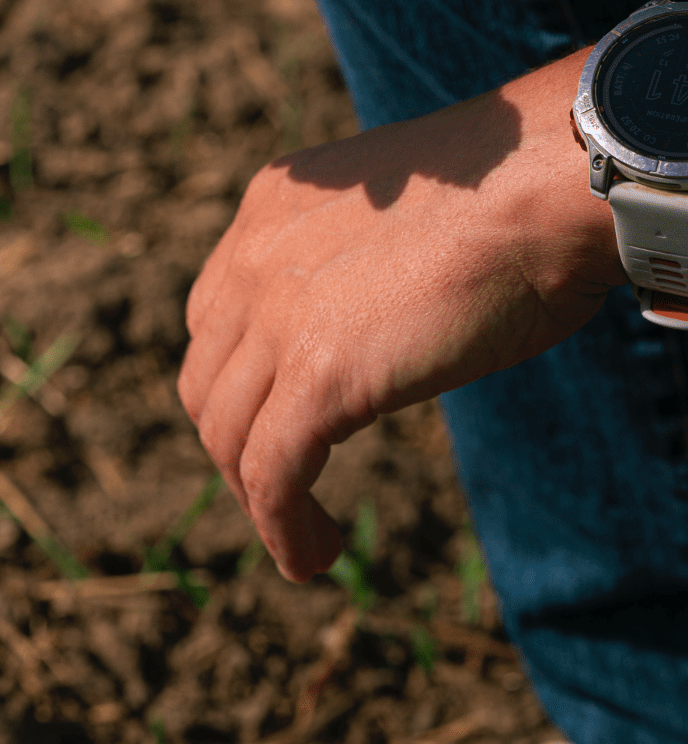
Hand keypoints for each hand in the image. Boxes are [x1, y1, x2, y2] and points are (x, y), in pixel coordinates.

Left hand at [177, 47, 620, 580]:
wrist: (538, 188)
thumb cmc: (502, 200)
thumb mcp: (389, 219)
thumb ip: (349, 260)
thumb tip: (363, 320)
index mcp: (267, 208)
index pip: (214, 315)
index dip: (239, 382)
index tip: (280, 423)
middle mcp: (253, 256)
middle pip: (206, 379)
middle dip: (237, 444)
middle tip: (290, 487)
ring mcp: (277, 315)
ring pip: (226, 435)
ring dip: (257, 498)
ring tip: (308, 539)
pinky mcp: (319, 375)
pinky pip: (272, 474)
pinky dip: (282, 527)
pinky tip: (313, 555)